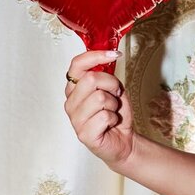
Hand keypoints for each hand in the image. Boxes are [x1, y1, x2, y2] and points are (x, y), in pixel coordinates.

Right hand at [64, 50, 134, 167]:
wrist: (123, 141)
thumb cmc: (115, 114)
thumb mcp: (113, 89)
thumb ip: (106, 75)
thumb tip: (108, 57)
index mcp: (74, 88)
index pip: (77, 64)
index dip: (95, 56)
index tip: (114, 54)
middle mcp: (70, 102)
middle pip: (91, 79)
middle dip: (111, 84)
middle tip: (115, 95)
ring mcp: (74, 118)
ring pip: (99, 98)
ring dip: (113, 104)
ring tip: (112, 112)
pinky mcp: (83, 134)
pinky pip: (104, 116)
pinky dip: (114, 118)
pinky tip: (110, 124)